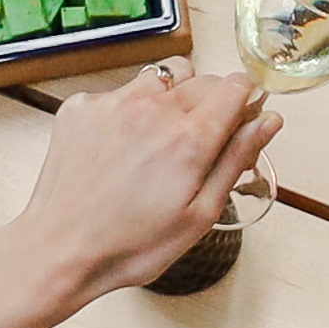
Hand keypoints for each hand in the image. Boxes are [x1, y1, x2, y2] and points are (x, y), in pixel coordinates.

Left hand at [0, 63, 278, 327]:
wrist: (59, 250)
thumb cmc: (132, 245)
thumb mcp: (199, 213)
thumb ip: (236, 159)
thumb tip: (269, 120)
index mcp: (189, 137)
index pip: (235, 85)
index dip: (244, 101)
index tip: (239, 121)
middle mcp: (152, 108)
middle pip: (202, 79)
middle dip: (211, 104)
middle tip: (198, 145)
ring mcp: (112, 103)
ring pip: (162, 77)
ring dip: (170, 99)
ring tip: (157, 143)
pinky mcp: (81, 107)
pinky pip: (119, 93)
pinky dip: (129, 111)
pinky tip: (120, 150)